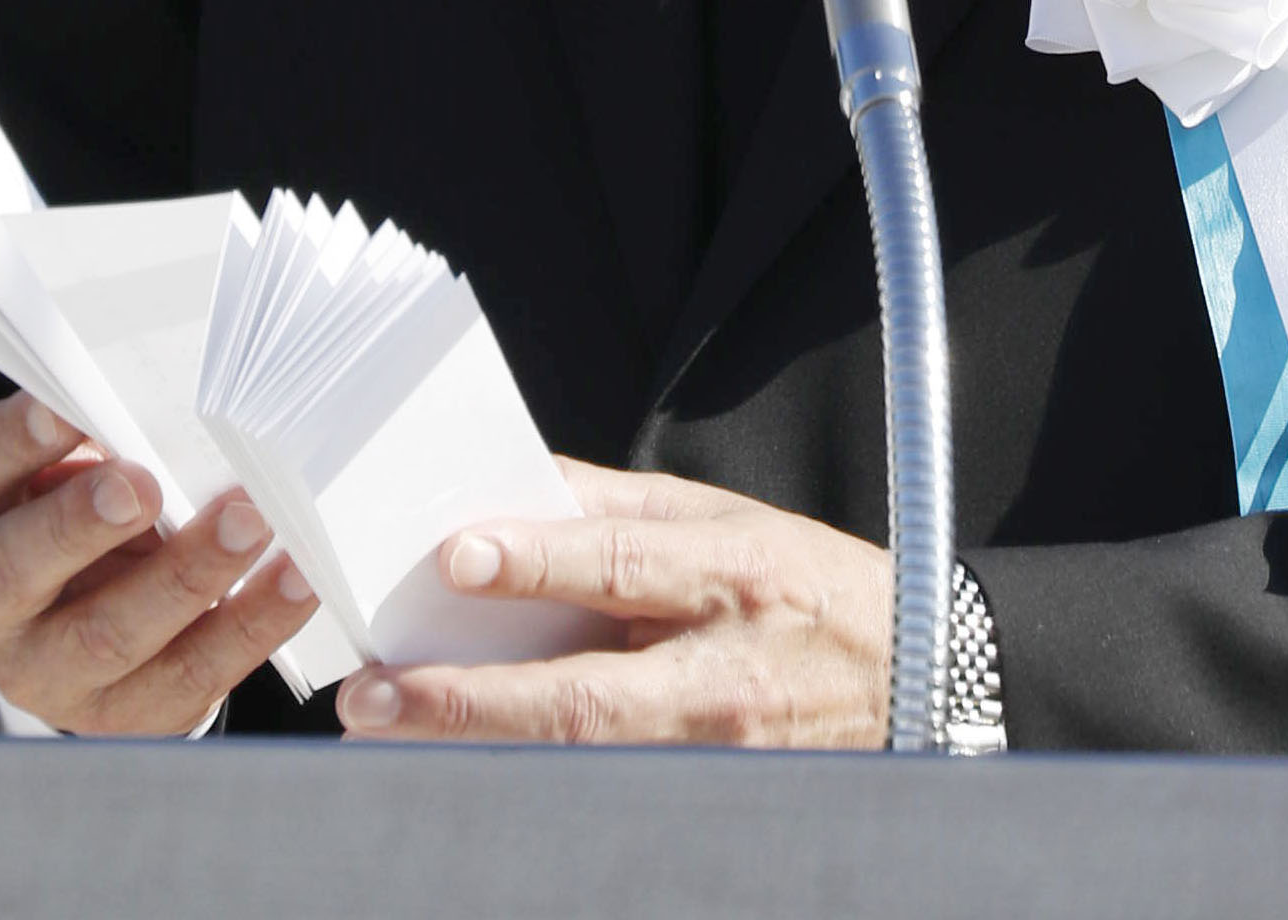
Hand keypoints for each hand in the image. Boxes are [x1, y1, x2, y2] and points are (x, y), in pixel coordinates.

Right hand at [0, 390, 319, 732]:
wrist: (76, 603)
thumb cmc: (70, 494)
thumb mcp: (56, 455)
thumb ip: (88, 432)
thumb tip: (166, 396)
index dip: (6, 443)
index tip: (64, 407)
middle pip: (11, 574)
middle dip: (77, 529)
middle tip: (140, 486)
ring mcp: (41, 671)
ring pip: (105, 638)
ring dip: (184, 578)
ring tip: (247, 522)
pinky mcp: (118, 713)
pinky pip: (187, 676)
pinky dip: (250, 625)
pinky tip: (295, 579)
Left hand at [336, 458, 889, 747]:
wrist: (912, 677)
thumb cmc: (809, 585)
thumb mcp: (728, 520)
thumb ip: (622, 510)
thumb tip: (520, 488)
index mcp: (731, 576)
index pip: (618, 567)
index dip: (535, 560)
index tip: (457, 554)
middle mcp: (719, 674)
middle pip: (579, 698)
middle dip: (467, 701)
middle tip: (376, 695)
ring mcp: (713, 755)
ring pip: (577, 762)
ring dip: (476, 754)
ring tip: (391, 737)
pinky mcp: (705, 799)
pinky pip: (602, 793)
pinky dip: (527, 785)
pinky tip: (464, 774)